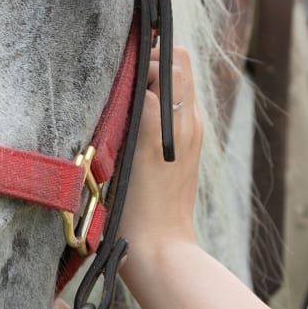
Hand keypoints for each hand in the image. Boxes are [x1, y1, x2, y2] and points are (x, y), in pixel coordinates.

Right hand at [116, 46, 201, 259]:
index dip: (141, 59)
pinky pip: (177, 108)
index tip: (117, 71)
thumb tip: (133, 76)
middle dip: (152, 62)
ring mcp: (190, 135)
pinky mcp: (188, 150)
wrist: (159, 249)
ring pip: (179, 84)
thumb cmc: (137, 207)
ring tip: (126, 100)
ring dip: (156, 82)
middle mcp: (188, 122)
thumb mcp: (129, 151)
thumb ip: (134, 106)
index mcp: (175, 119)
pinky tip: (135, 122)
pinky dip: (159, 103)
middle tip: (123, 79)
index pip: (167, 62)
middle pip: (178, 65)